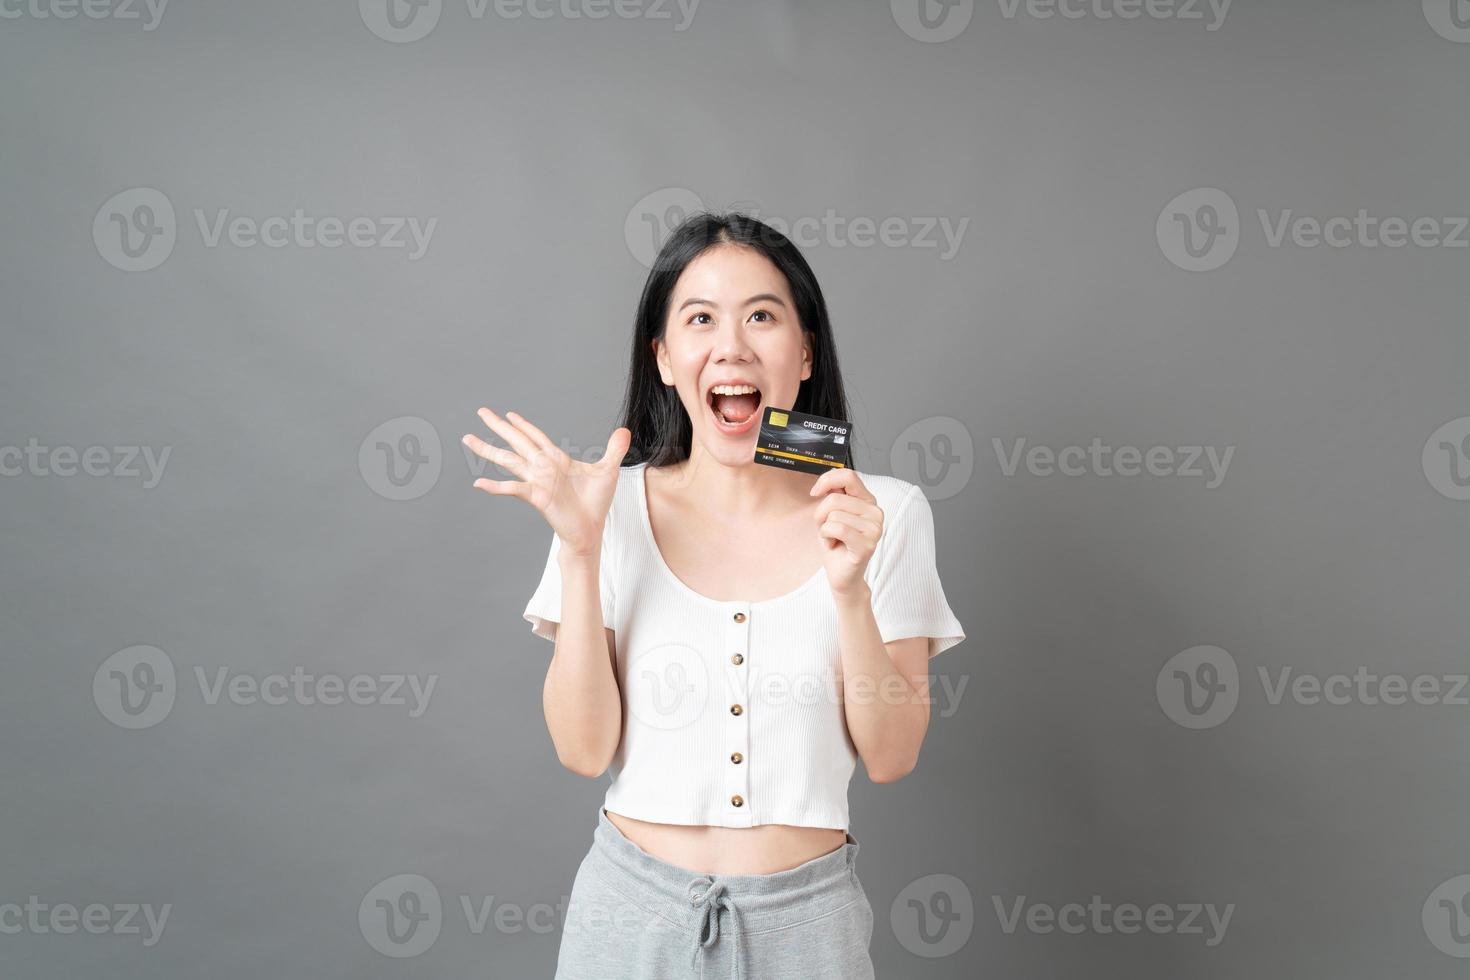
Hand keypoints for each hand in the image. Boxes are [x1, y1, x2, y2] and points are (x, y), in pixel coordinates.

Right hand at [463, 408, 630, 556]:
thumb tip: (624, 430)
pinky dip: (496, 486)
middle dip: (498, 427)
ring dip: (487, 449)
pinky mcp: (537, 496)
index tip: (508, 414)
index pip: (536, 436)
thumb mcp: (608, 471)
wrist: (591, 530)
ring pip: (508, 460)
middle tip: (481, 411)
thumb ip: (613, 449)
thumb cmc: (595, 503)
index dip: (523, 425)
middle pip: (516, 441)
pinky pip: (513, 488)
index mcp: (557, 459)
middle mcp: (543, 467)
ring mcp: (537, 481)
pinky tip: (479, 482)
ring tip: (467, 438)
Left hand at [809, 468, 882, 597]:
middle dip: (821, 515)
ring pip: (833, 515)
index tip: (815, 492)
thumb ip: (832, 495)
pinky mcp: (868, 544)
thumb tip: (825, 484)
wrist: (841, 574)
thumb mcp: (830, 514)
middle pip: (834, 499)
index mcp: (868, 501)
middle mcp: (875, 512)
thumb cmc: (836, 543)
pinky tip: (834, 545)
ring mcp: (874, 529)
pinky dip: (827, 537)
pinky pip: (837, 528)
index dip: (827, 480)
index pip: (849, 476)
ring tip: (834, 539)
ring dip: (824, 530)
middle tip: (828, 530)